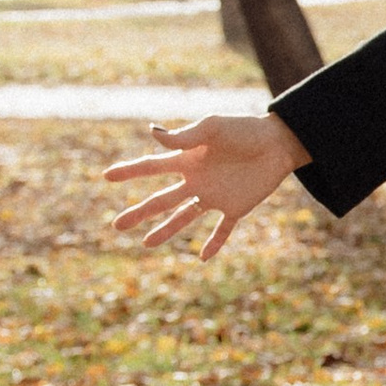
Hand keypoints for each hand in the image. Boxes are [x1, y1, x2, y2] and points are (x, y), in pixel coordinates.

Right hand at [105, 111, 308, 256]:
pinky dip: (214, 243)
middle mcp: (196, 180)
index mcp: (188, 159)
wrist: (278, 143)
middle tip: (116, 226)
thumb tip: (152, 133)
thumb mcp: (213, 128)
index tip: (106, 176)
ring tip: (146, 244)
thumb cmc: (244, 129)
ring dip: (165, 230)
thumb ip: (185, 136)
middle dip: (139, 213)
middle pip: (161, 200)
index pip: (152, 167)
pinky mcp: (236, 207)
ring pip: (184, 217)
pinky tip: (203, 257)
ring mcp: (214, 196)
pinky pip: (222, 229)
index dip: (129, 171)